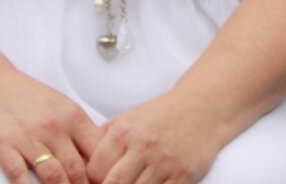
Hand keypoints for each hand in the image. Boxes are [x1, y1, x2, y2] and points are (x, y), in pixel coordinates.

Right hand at [0, 71, 101, 183]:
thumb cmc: (30, 99)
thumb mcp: (63, 108)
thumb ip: (81, 133)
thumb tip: (102, 160)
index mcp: (73, 117)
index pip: (97, 151)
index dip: (102, 173)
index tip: (104, 183)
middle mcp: (54, 128)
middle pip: (77, 169)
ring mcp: (28, 138)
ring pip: (53, 175)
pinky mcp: (4, 147)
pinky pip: (19, 175)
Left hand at [85, 92, 221, 183]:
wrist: (202, 109)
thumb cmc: (163, 115)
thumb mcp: (128, 118)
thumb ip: (105, 138)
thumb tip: (83, 160)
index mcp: (125, 131)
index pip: (95, 170)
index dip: (93, 181)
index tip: (97, 182)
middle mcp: (143, 146)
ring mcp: (164, 163)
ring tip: (131, 183)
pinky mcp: (183, 176)